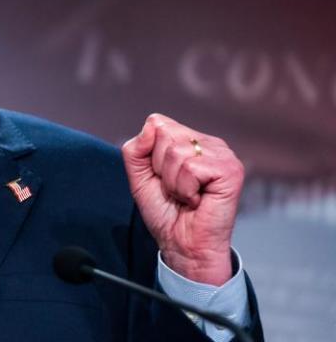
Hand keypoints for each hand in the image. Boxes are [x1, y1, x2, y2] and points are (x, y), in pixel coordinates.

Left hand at [121, 114, 243, 285]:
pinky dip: (185, 189)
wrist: (182, 244)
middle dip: (160, 167)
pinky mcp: (231, 170)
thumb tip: (151, 125)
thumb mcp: (139, 176)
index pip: (157, 123)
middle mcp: (209, 143)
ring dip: (172, 182)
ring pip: (176, 152)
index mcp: (190, 140)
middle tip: (175, 189)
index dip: (149, 154)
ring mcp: (223, 154)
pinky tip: (196, 200)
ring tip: (186, 196)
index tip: (161, 177)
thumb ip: (136, 149)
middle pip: (164, 133)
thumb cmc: (166, 212)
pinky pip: (190, 168)